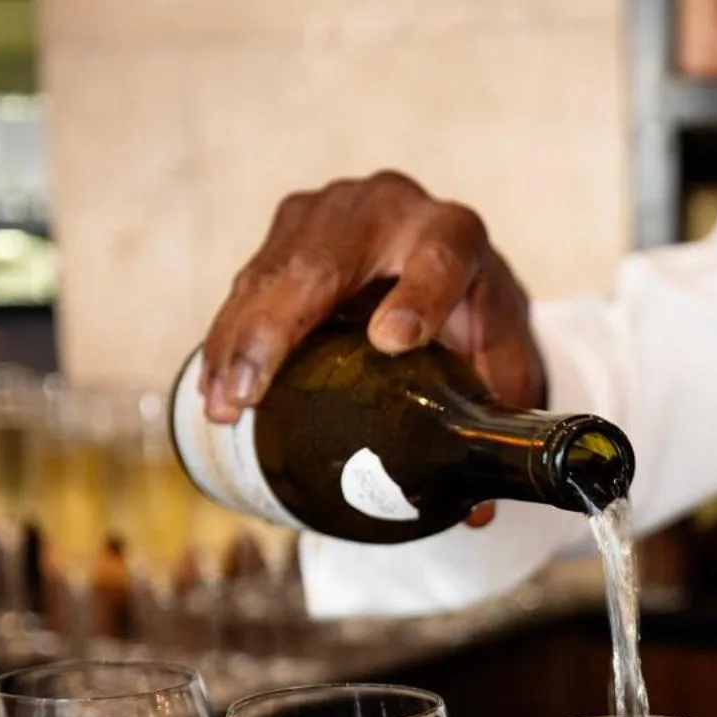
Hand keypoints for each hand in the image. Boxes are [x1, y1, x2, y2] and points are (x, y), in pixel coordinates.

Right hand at [199, 171, 544, 428]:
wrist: (452, 259)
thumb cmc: (475, 313)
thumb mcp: (501, 357)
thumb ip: (494, 418)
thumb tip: (473, 509)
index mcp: (455, 233)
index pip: (438, 259)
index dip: (416, 298)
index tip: (392, 341)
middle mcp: (390, 208)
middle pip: (323, 263)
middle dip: (276, 331)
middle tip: (248, 395)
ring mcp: (330, 212)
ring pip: (272, 273)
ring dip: (239, 342)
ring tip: (222, 406)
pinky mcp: (290, 228)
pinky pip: (249, 281)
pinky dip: (229, 336)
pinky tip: (215, 385)